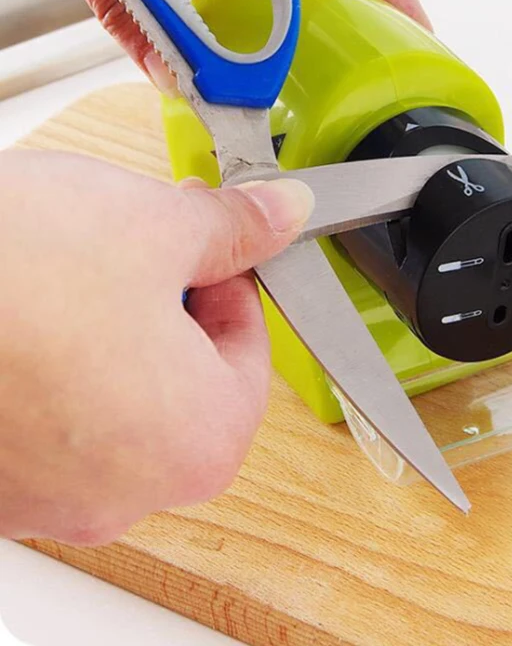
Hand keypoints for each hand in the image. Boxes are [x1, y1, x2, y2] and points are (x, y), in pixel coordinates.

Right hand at [0, 150, 312, 545]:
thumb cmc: (11, 274)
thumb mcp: (154, 224)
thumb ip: (236, 228)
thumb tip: (282, 215)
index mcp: (197, 441)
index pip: (251, 351)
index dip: (229, 282)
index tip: (206, 246)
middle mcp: (128, 494)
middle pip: (187, 381)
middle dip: (171, 306)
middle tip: (141, 251)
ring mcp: (49, 499)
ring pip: (118, 399)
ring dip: (111, 332)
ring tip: (72, 275)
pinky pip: (53, 418)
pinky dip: (55, 365)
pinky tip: (26, 314)